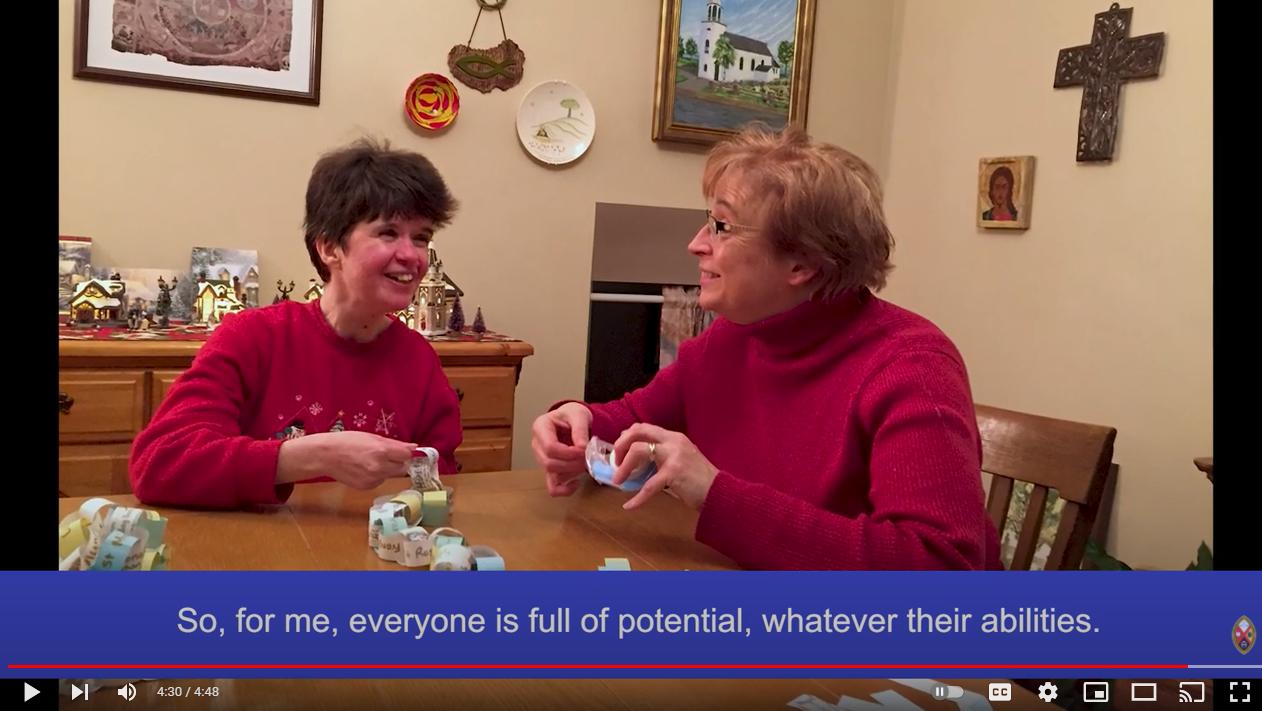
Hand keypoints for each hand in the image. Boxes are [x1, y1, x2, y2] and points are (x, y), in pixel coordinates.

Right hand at [278, 431, 415, 489]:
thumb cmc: (347, 441)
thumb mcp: (372, 437)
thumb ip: (394, 444)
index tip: (404, 451)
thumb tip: (414, 448)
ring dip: (388, 469)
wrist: (325, 456)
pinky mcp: (367, 487)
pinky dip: (377, 476)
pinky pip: (380, 481)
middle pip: (403, 468)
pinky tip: (364, 468)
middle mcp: (380, 467)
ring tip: (371, 460)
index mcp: (382, 451)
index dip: (407, 453)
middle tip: (388, 455)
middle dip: (399, 462)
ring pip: (391, 475)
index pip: (407, 455)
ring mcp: (373, 479)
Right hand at [530, 403, 592, 496]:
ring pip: (551, 473)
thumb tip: (582, 447)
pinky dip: (564, 490)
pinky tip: (576, 483)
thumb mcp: (579, 416)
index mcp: (540, 427)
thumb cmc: (573, 415)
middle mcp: (537, 444)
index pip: (549, 446)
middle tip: (588, 457)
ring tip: (585, 463)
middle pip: (549, 462)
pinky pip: (552, 486)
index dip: (568, 452)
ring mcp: (542, 459)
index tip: (583, 450)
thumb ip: (580, 430)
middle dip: (571, 463)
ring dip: (571, 472)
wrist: (572, 420)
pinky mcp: (550, 470)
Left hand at [612, 423, 717, 510]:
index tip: (620, 452)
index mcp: (674, 437)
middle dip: (621, 445)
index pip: (644, 427)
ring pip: (638, 451)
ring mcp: (674, 454)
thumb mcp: (681, 459)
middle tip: (615, 462)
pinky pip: (649, 485)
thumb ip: (663, 456)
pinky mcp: (674, 472)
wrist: (720, 493)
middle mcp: (673, 440)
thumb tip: (638, 461)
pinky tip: (630, 506)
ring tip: (617, 481)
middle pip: (638, 431)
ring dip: (623, 467)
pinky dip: (637, 498)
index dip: (627, 437)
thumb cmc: (700, 480)